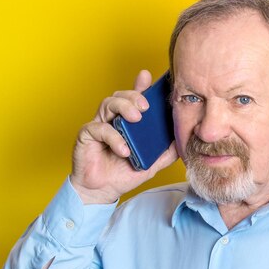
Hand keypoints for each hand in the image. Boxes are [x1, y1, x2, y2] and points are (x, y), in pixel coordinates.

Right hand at [69, 70, 178, 203]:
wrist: (103, 192)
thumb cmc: (123, 173)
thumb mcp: (151, 163)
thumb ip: (165, 153)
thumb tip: (182, 142)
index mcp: (127, 122)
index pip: (133, 99)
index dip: (140, 86)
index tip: (148, 76)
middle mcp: (112, 119)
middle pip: (120, 96)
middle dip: (134, 96)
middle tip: (146, 106)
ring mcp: (98, 125)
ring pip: (107, 104)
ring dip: (123, 107)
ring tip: (136, 119)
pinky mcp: (86, 135)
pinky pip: (99, 128)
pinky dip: (113, 137)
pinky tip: (124, 149)